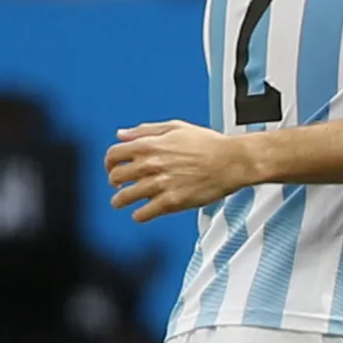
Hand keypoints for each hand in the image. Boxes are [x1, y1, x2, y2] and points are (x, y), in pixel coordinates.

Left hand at [106, 120, 253, 220]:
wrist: (233, 161)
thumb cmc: (210, 144)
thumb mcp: (176, 127)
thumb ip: (145, 130)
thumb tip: (122, 134)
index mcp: (149, 145)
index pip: (113, 155)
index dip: (109, 163)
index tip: (113, 168)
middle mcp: (151, 164)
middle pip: (116, 177)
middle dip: (114, 182)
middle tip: (119, 186)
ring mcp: (160, 184)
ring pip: (125, 197)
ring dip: (120, 201)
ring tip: (121, 203)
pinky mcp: (172, 202)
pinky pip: (144, 214)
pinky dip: (139, 215)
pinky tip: (141, 214)